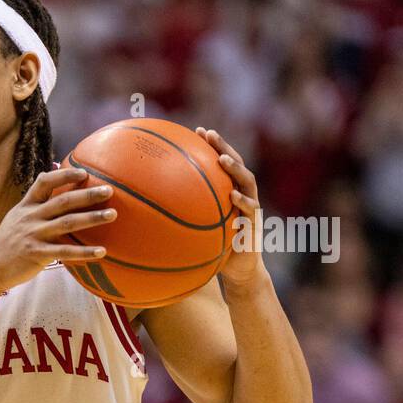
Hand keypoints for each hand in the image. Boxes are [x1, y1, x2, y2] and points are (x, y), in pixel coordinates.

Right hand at [0, 167, 115, 294]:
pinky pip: (65, 252)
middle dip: (87, 194)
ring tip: (112, 215)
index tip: (84, 172)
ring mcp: (34, 235)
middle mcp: (30, 218)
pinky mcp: (37, 254)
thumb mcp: (16, 220)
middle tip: (109, 190)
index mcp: (26, 207)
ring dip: (92, 218)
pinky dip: (84, 252)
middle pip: (63, 201)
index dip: (65, 175)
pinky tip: (102, 251)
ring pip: (68, 223)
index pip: (44, 182)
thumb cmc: (6, 245)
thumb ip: (34, 209)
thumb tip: (57, 201)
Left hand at [197, 127, 264, 289]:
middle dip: (223, 146)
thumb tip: (146, 210)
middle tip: (208, 134)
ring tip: (222, 159)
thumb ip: (181, 217)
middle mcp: (242, 196)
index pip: (221, 164)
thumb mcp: (196, 230)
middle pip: (236, 164)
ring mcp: (251, 208)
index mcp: (229, 192)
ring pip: (247, 182)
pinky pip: (251, 210)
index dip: (212, 146)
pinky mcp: (255, 225)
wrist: (238, 272)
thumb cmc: (214, 250)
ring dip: (235, 168)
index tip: (197, 130)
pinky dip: (242, 201)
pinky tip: (233, 195)